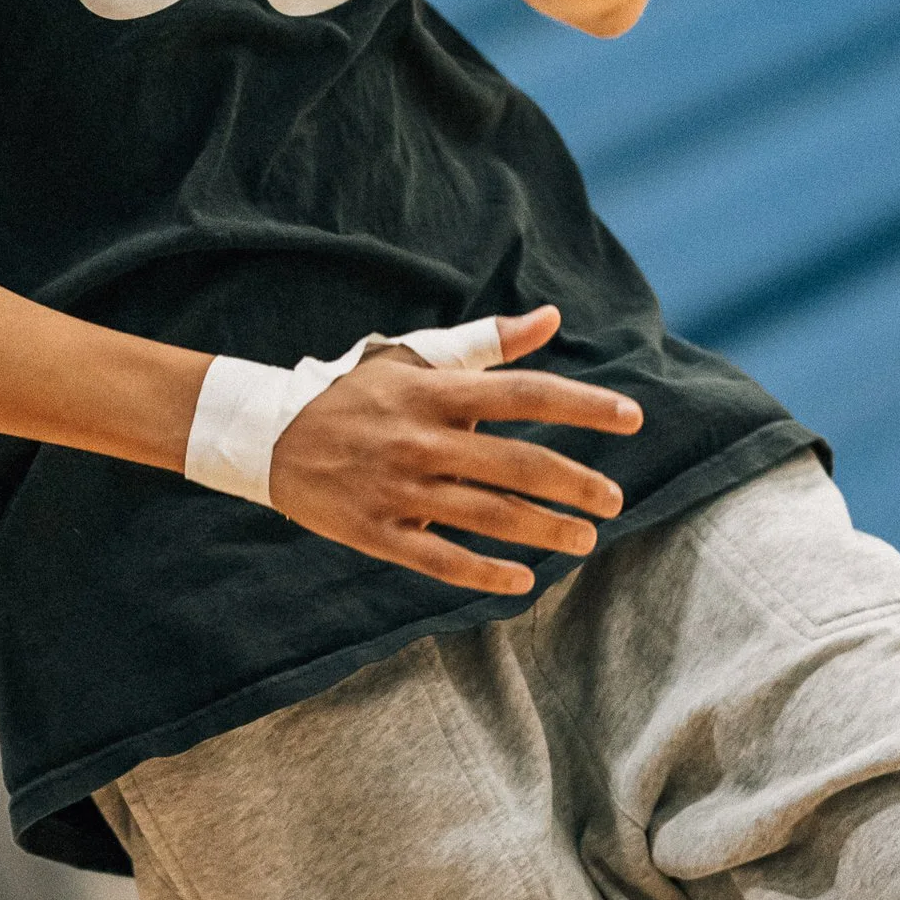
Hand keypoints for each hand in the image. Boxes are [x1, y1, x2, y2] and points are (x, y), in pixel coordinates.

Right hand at [268, 305, 641, 596]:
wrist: (267, 435)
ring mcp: (398, 489)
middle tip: (613, 499)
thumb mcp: (415, 358)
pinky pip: (439, 559)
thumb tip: (550, 318)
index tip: (632, 418)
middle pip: (517, 464)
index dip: (583, 406)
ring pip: (487, 515)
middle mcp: (421, 440)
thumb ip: (486, 343)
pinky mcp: (376, 531)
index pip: (525, 394)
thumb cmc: (356, 392)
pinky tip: (522, 581)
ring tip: (584, 539)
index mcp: (435, 392)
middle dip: (575, 484)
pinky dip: (483, 572)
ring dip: (544, 530)